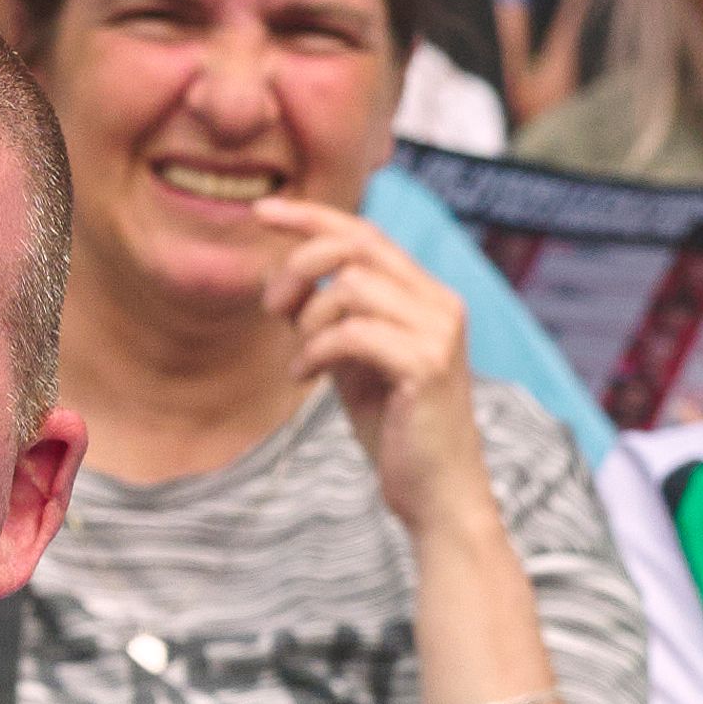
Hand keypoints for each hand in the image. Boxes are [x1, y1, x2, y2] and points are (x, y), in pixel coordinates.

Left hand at [252, 199, 481, 518]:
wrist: (436, 493)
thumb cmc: (395, 427)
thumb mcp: (351, 360)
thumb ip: (326, 316)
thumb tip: (278, 277)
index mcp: (426, 295)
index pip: (366, 234)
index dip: (312, 216)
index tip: (263, 210)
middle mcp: (440, 303)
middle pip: (355, 247)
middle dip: (299, 266)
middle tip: (271, 308)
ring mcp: (438, 332)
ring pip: (349, 287)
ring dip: (307, 319)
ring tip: (301, 358)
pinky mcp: (426, 365)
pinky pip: (352, 332)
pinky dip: (316, 350)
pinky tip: (305, 377)